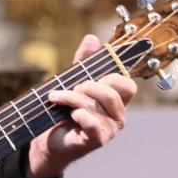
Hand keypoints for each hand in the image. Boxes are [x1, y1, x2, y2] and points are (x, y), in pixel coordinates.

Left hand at [26, 34, 137, 177]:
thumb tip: (92, 38)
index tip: (92, 77)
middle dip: (89, 86)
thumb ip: (83, 62)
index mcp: (117, 102)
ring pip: (96, 105)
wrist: (49, 140)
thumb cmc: (64, 112)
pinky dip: (77, 113)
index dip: (112, 77)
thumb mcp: (73, 83)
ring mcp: (109, 129)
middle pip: (113, 93)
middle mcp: (118, 116)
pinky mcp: (97, 139)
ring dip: (72, 97)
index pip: (128, 85)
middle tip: (73, 88)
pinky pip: (91, 121)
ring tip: (57, 97)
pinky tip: (68, 114)